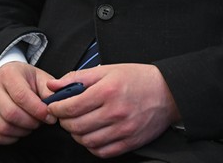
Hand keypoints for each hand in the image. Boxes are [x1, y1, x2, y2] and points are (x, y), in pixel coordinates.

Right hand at [0, 62, 55, 144]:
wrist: (4, 78)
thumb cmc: (24, 79)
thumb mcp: (39, 77)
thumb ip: (49, 89)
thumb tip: (55, 103)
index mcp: (7, 74)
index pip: (21, 96)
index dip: (38, 110)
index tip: (50, 116)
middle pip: (11, 114)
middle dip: (31, 122)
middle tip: (40, 121)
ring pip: (3, 127)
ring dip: (23, 131)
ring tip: (31, 124)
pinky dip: (11, 138)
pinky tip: (19, 129)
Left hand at [49, 63, 179, 158]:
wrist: (168, 92)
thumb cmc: (138, 79)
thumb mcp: (108, 70)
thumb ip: (78, 77)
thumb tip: (54, 86)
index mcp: (107, 91)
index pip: (71, 107)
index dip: (57, 108)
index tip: (54, 107)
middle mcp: (115, 112)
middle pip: (76, 126)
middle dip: (65, 121)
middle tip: (65, 116)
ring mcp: (123, 130)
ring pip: (86, 141)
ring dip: (77, 135)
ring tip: (78, 125)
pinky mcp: (130, 142)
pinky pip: (102, 152)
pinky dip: (91, 146)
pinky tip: (92, 135)